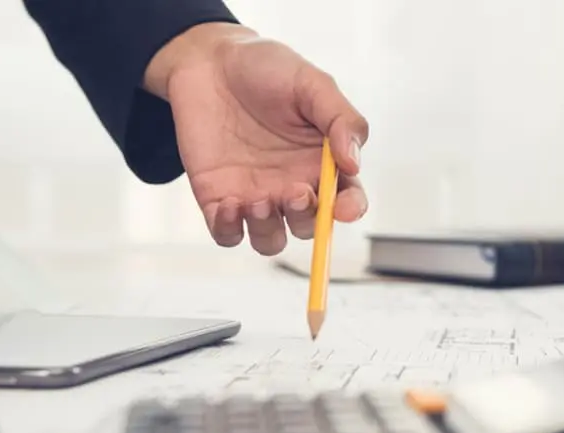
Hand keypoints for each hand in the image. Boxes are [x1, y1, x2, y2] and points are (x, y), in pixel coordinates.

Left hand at [144, 22, 369, 255]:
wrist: (209, 61)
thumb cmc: (267, 68)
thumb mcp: (313, 83)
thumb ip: (341, 119)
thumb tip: (353, 164)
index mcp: (322, 163)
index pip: (346, 200)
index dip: (349, 210)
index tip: (343, 207)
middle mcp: (292, 185)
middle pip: (309, 226)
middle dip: (306, 218)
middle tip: (294, 191)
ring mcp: (255, 195)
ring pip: (270, 240)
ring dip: (268, 230)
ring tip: (257, 200)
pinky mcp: (218, 198)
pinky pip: (227, 233)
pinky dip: (230, 230)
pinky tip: (229, 204)